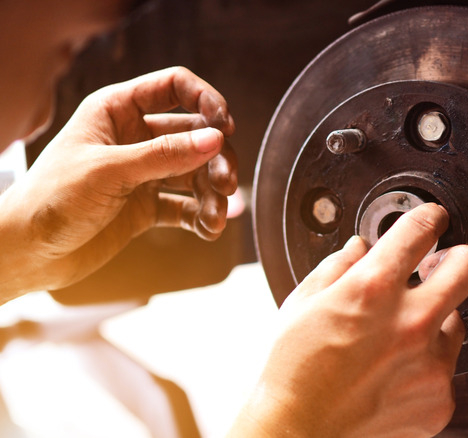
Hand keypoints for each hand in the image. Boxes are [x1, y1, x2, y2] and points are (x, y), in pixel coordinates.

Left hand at [0, 67, 236, 297]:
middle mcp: (134, 137)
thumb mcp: (109, 171)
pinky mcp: (146, 206)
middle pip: (194, 134)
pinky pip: (186, 205)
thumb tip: (215, 140)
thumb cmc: (51, 200)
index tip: (225, 126)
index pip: (174, 87)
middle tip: (226, 183)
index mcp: (117, 111)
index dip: (206, 100)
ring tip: (215, 217)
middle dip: (215, 158)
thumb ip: (164, 155)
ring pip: (195, 172)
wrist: (27, 253)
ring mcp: (143, 172)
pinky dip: (202, 216)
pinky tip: (209, 229)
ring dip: (212, 193)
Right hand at [229, 204, 467, 437]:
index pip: (421, 229)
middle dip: (459, 258)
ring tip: (398, 338)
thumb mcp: (303, 303)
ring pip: (457, 321)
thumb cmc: (293, 372)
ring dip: (435, 320)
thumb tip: (360, 247)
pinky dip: (426, 364)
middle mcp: (411, 323)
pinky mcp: (441, 399)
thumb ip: (339, 266)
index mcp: (373, 289)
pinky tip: (394, 373)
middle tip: (443, 264)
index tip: (433, 219)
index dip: (430, 217)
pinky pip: (446, 367)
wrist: (298, 433)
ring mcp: (431, 364)